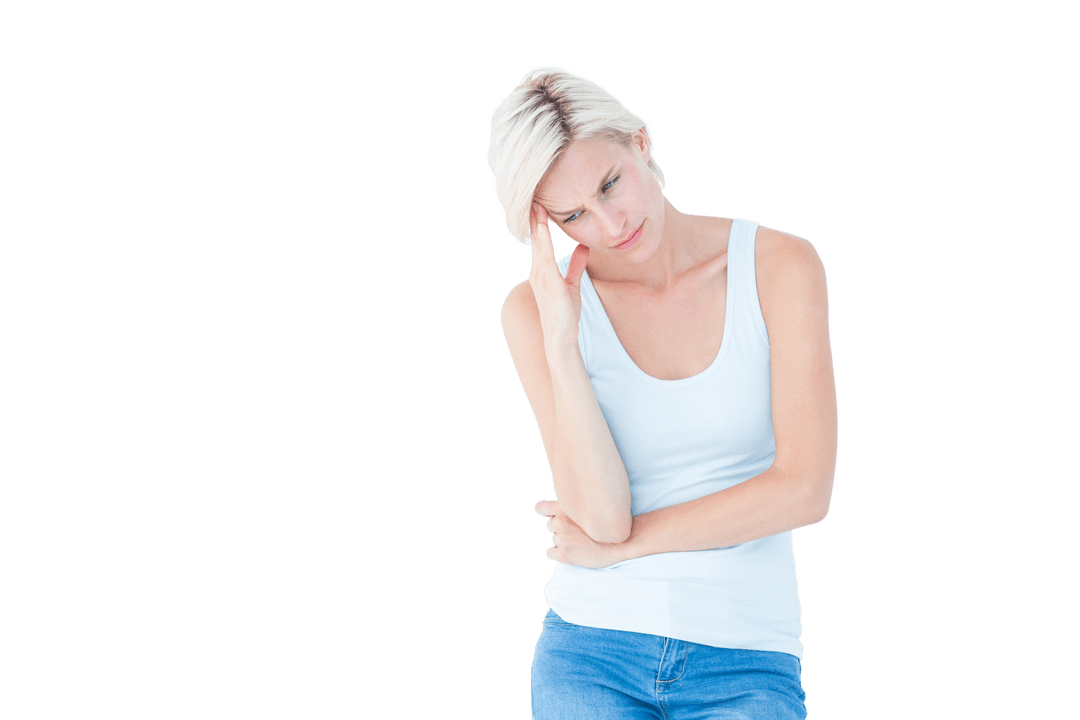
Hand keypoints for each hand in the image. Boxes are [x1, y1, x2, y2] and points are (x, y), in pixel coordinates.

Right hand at [528, 204, 589, 348]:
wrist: (561, 336)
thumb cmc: (566, 312)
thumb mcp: (573, 284)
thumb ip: (576, 264)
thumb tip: (583, 246)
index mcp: (542, 271)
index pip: (540, 242)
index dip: (538, 223)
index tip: (538, 204)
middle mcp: (538, 272)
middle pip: (535, 239)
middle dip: (533, 218)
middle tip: (532, 196)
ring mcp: (541, 276)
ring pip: (538, 244)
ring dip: (536, 224)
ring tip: (535, 205)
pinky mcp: (549, 282)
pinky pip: (545, 256)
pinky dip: (543, 240)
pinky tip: (542, 227)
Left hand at [534, 499, 625, 568]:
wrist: (621, 543)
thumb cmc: (607, 524)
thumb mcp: (590, 505)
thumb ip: (571, 504)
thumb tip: (547, 507)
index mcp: (565, 508)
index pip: (541, 508)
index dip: (548, 512)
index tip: (553, 515)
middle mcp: (561, 522)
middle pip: (550, 525)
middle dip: (561, 528)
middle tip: (578, 532)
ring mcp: (562, 539)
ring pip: (554, 539)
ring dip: (563, 541)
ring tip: (580, 542)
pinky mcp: (564, 554)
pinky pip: (550, 552)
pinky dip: (559, 553)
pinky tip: (573, 551)